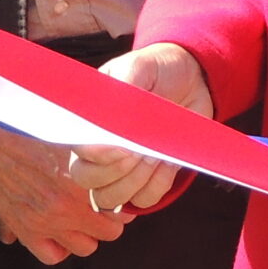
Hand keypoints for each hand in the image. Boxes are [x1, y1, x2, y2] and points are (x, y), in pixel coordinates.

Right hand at [0, 108, 128, 263]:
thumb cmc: (24, 124)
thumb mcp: (68, 131)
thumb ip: (97, 148)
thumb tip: (124, 154)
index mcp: (85, 178)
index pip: (122, 205)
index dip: (122, 199)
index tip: (117, 192)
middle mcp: (68, 204)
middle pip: (110, 231)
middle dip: (109, 219)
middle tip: (101, 205)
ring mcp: (46, 221)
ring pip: (85, 247)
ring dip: (86, 234)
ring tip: (80, 217)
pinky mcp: (24, 228)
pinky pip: (52, 255)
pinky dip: (58, 247)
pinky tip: (56, 230)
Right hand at [67, 43, 213, 212]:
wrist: (190, 80)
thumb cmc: (156, 71)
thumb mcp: (138, 68)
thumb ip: (124, 89)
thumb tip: (114, 124)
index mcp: (88, 120)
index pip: (77, 149)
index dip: (98, 154)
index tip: (125, 146)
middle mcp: (97, 150)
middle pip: (87, 181)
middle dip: (117, 171)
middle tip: (142, 151)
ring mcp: (120, 169)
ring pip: (111, 198)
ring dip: (136, 180)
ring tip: (155, 155)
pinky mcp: (146, 180)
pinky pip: (143, 200)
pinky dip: (157, 185)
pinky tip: (167, 163)